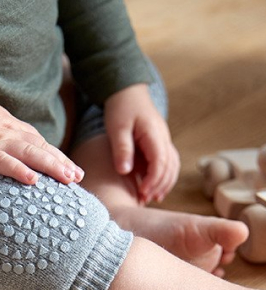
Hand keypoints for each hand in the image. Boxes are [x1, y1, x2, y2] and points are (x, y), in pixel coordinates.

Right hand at [0, 67, 83, 184]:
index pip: (39, 144)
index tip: (73, 170)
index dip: (57, 157)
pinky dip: (18, 170)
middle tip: (78, 177)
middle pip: (41, 149)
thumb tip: (5, 149)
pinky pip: (3, 162)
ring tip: (68, 179)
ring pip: (30, 154)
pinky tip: (33, 180)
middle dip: (61, 164)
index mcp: (10, 128)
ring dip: (51, 166)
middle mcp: (8, 134)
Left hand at [104, 84, 179, 202]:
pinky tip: (154, 186)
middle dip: (159, 185)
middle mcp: (164, 137)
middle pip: (169, 166)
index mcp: (154, 134)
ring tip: (152, 197)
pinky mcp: (159, 142)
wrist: (127, 91)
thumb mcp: (117, 128)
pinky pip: (168, 161)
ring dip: (164, 182)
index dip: (153, 179)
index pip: (160, 161)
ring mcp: (164, 139)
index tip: (142, 192)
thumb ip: (122, 149)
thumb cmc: (120, 107)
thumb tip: (125, 171)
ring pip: (172, 165)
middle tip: (144, 199)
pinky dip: (163, 175)